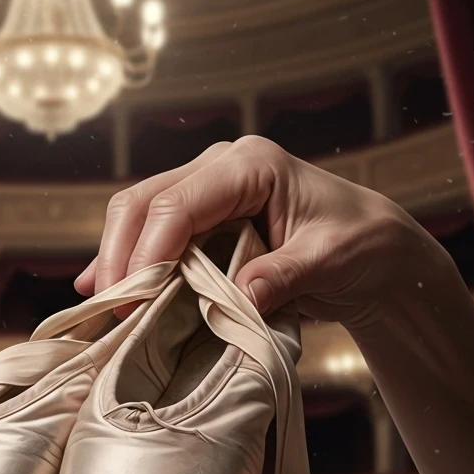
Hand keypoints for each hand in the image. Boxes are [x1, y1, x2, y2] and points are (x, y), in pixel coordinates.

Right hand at [79, 136, 449, 328]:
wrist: (374, 250)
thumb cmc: (360, 244)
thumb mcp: (330, 261)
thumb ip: (284, 275)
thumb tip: (239, 299)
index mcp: (251, 165)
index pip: (179, 202)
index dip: (149, 250)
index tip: (133, 298)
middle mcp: (220, 168)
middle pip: (144, 202)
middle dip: (120, 255)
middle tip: (110, 307)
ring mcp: (206, 190)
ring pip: (137, 215)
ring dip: (115, 259)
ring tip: (100, 306)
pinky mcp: (200, 218)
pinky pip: (150, 233)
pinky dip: (125, 261)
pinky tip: (98, 289)